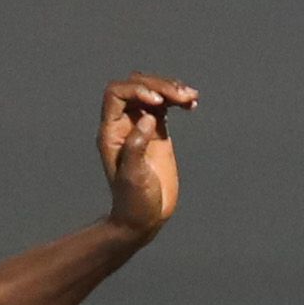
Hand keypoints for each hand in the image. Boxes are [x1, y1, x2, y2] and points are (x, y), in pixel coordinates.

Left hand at [98, 72, 196, 238]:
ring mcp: (141, 126)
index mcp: (111, 131)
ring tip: (190, 97)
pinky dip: (178, 100)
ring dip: (171, 89)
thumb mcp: (133, 175)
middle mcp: (124, 124)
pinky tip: (192, 104)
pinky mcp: (157, 132)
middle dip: (159, 86)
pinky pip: (165, 106)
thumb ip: (136, 144)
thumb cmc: (134, 202)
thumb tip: (148, 116)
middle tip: (182, 97)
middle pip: (137, 86)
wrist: (145, 218)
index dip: (136, 89)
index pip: (117, 94)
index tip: (157, 101)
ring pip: (152, 92)